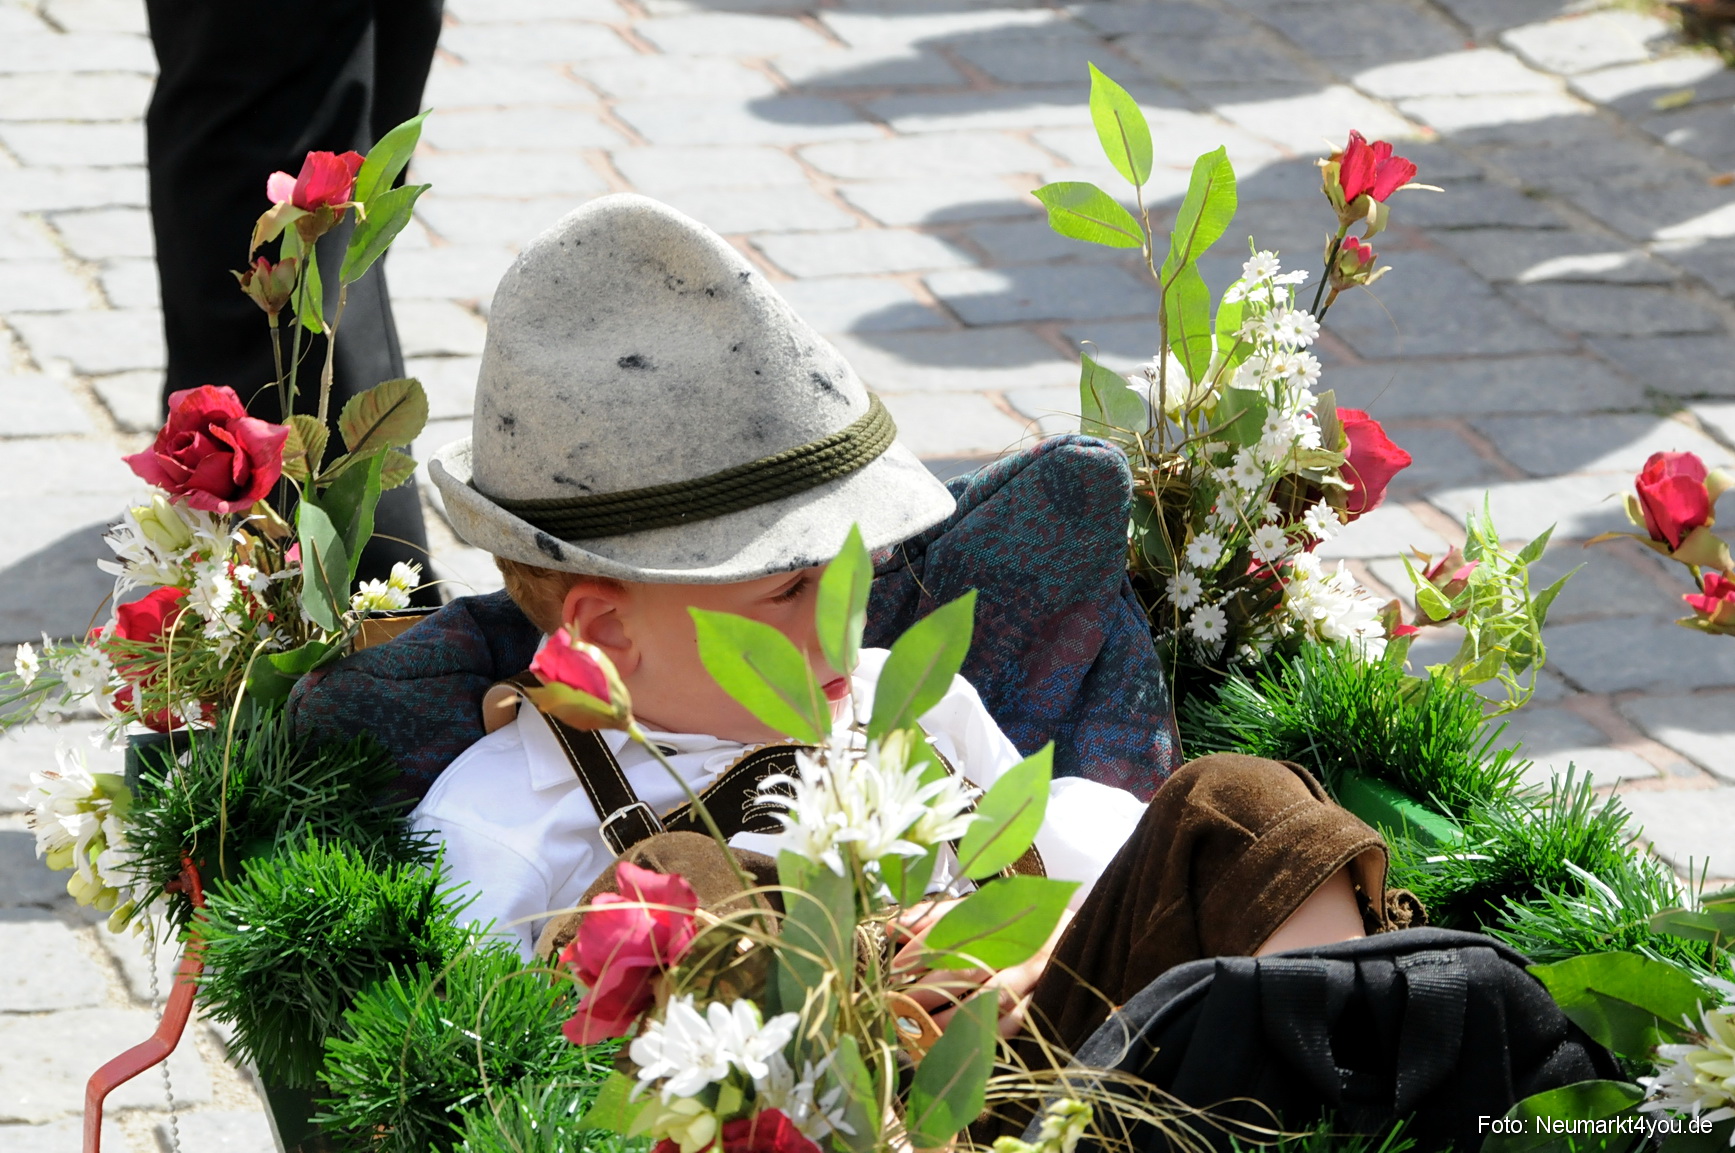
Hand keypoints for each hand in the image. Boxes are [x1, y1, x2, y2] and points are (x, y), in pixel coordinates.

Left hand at [890, 898, 1073, 1039]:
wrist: (1075, 933)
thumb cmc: (1013, 923)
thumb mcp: (977, 909)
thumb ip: (935, 917)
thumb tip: (891, 926)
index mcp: (995, 916)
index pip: (950, 932)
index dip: (920, 951)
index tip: (894, 967)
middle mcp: (1014, 943)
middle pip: (965, 969)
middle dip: (928, 990)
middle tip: (898, 1005)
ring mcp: (1032, 973)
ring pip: (987, 999)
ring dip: (952, 1017)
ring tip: (921, 1029)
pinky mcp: (1044, 998)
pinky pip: (1014, 1022)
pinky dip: (985, 1034)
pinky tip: (958, 1042)